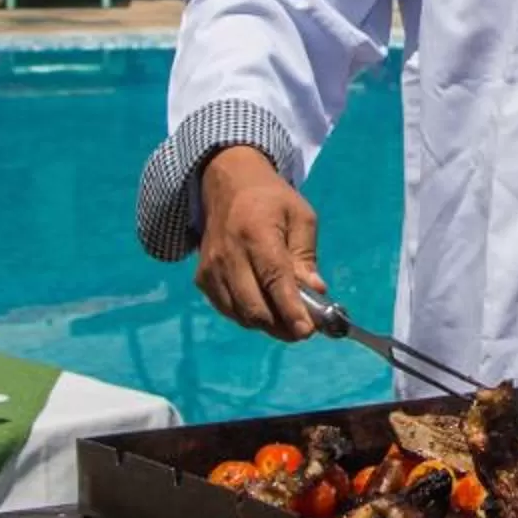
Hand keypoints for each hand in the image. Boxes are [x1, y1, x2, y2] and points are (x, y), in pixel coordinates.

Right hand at [196, 146, 324, 340]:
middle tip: (303, 329)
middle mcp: (228, 254)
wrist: (228, 185)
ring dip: (267, 325)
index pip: (274, 279)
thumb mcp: (301, 217)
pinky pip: (227, 310)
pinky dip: (247, 316)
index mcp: (256, 233)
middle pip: (254, 306)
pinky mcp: (202, 278)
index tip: (307, 331)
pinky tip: (264, 308)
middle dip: (282, 326)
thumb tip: (316, 291)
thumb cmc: (271, 201)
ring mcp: (211, 268)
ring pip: (240, 314)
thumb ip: (306, 256)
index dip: (291, 309)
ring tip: (287, 320)